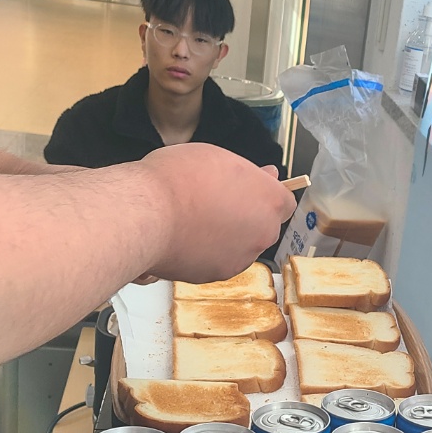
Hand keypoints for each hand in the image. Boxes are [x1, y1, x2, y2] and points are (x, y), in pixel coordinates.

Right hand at [140, 144, 294, 283]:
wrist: (147, 215)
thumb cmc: (178, 180)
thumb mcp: (218, 157)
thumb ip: (247, 173)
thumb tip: (264, 176)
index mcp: (270, 201)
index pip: (284, 202)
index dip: (264, 195)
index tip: (250, 189)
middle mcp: (263, 233)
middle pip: (263, 226)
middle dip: (246, 217)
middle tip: (216, 202)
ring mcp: (242, 257)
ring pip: (241, 246)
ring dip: (226, 236)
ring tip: (195, 220)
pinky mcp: (217, 275)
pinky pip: (217, 261)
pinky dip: (206, 253)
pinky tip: (186, 237)